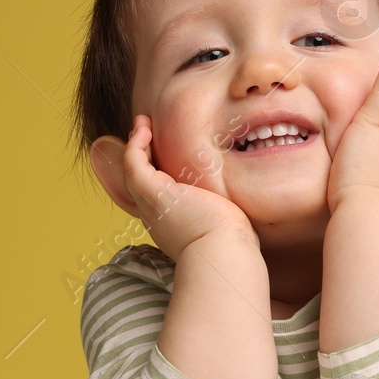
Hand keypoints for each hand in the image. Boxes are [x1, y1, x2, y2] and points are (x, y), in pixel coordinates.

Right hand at [121, 114, 255, 259]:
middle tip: (145, 133)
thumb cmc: (232, 247)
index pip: (159, 196)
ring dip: (136, 144)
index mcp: (172, 223)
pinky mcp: (153, 194)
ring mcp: (151, 205)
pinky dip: (135, 146)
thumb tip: (244, 215)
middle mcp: (156, 215)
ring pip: (134, 170)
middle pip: (140, 181)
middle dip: (141, 156)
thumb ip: (227, 218)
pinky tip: (145, 130)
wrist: (223, 254)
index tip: (165, 154)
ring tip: (142, 125)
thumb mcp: (226, 227)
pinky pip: (134, 164)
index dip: (156, 172)